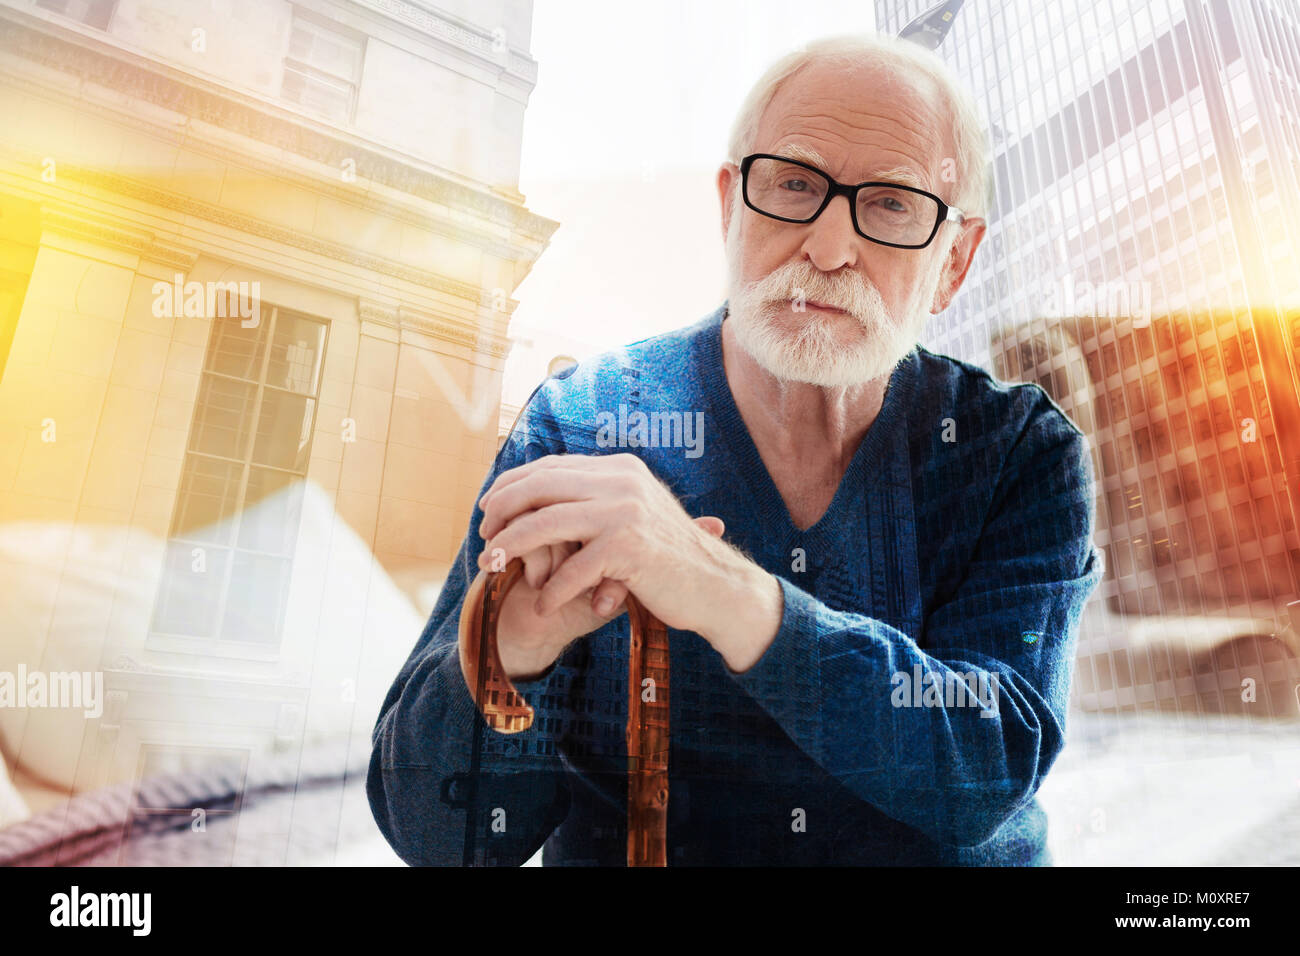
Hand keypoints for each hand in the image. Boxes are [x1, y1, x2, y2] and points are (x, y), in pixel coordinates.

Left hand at [476, 453, 778, 667]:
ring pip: (545, 524)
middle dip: (502, 512)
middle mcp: (620, 481)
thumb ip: (597, 501)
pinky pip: (572, 569)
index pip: (550, 466)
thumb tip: (543, 496)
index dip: (512, 485)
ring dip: (511, 548)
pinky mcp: (628, 547)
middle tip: (484, 538)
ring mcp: (625, 511)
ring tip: (494, 568)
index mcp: (619, 468)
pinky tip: (543, 606)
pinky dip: (552, 591)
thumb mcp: (633, 514)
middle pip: (539, 487)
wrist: (716, 586)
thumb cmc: (668, 558)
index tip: (488, 508)